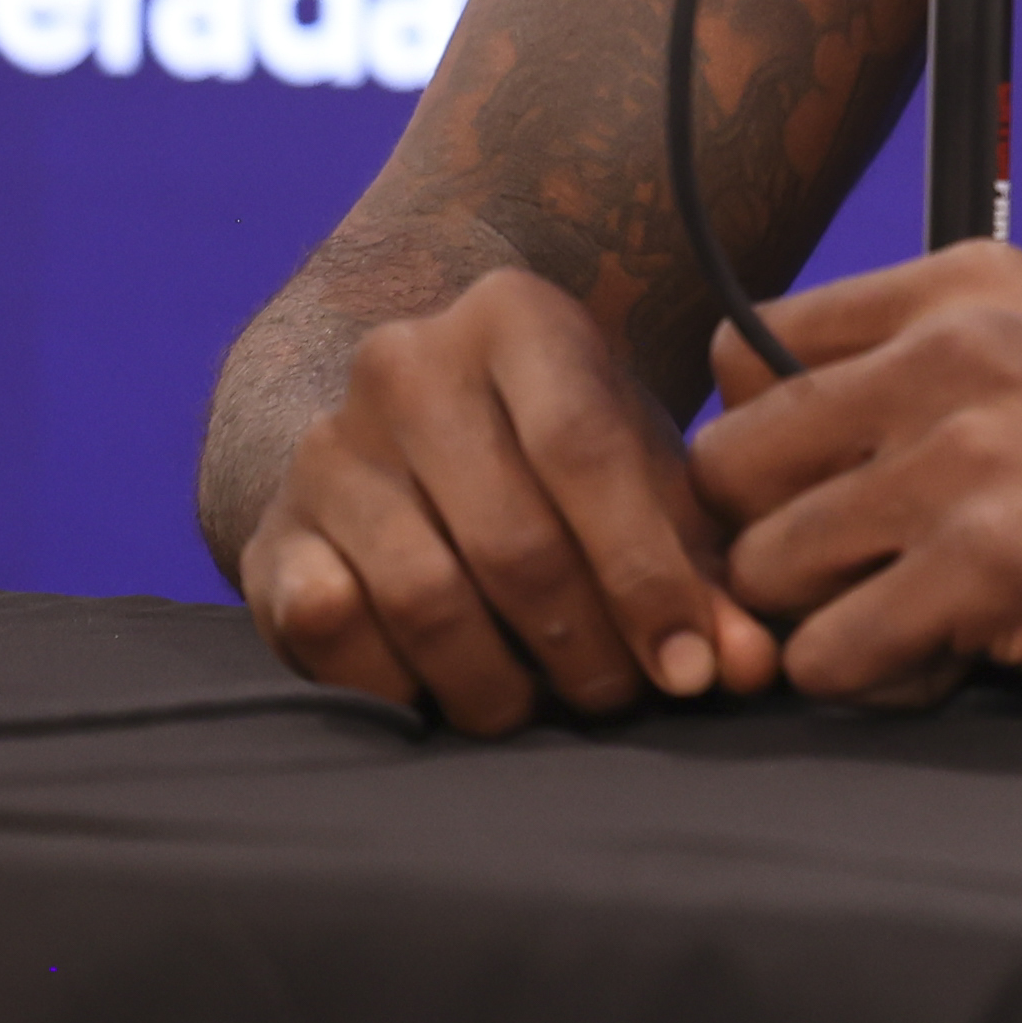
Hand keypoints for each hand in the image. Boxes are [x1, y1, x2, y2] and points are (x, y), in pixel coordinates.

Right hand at [240, 267, 782, 734]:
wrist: (404, 428)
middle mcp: (406, 364)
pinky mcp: (272, 530)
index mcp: (515, 317)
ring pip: (426, 598)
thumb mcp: (639, 474)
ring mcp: (328, 447)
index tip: (690, 667)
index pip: (586, 451)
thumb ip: (701, 565)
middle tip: (622, 698)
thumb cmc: (556, 454)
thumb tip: (749, 666)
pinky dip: (398, 685)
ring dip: (498, 681)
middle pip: (512, 537)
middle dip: (583, 643)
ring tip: (543, 706)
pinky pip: (332, 630)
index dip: (645, 574)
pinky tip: (445, 697)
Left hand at [694, 243, 1021, 736]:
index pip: (742, 354)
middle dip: (781, 547)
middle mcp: (958, 348)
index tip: (842, 497)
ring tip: (941, 620)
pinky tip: (974, 657)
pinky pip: (828, 657)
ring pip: (764, 572)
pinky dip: (884, 682)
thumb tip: (731, 402)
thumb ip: (904, 370)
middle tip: (881, 581)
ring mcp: (971, 451)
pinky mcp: (989, 560)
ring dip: (833, 623)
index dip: (768, 451)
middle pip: (727, 471)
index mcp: (966, 288)